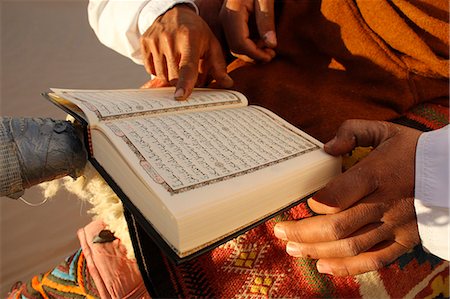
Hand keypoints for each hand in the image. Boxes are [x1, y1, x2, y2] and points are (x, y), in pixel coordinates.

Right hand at [140, 4, 232, 99]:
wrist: (174, 12)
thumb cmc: (196, 32)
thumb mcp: (211, 45)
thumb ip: (219, 66)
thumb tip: (228, 84)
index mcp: (189, 38)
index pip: (186, 67)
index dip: (184, 83)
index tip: (180, 96)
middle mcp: (169, 38)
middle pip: (174, 76)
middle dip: (182, 81)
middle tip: (187, 71)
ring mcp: (155, 40)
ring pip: (161, 75)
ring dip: (170, 77)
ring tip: (177, 63)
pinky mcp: (144, 42)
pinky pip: (150, 70)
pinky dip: (159, 71)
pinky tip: (166, 59)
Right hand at [220, 0, 276, 61]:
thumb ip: (267, 20)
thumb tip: (271, 45)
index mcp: (232, 14)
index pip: (240, 44)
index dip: (255, 54)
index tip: (271, 55)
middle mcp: (225, 19)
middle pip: (236, 48)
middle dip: (254, 56)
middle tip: (272, 53)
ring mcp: (225, 21)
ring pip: (235, 46)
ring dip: (252, 52)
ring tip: (269, 48)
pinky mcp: (230, 22)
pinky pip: (237, 40)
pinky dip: (250, 46)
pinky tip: (262, 41)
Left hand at [274, 120, 422, 275]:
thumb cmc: (413, 150)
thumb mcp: (384, 130)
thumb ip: (353, 131)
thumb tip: (326, 148)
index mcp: (377, 174)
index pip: (340, 194)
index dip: (318, 203)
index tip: (303, 203)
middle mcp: (385, 204)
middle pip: (338, 226)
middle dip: (303, 233)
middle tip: (281, 233)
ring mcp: (395, 226)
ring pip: (351, 247)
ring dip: (317, 251)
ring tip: (293, 250)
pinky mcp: (403, 241)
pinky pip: (372, 260)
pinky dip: (346, 267)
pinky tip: (323, 265)